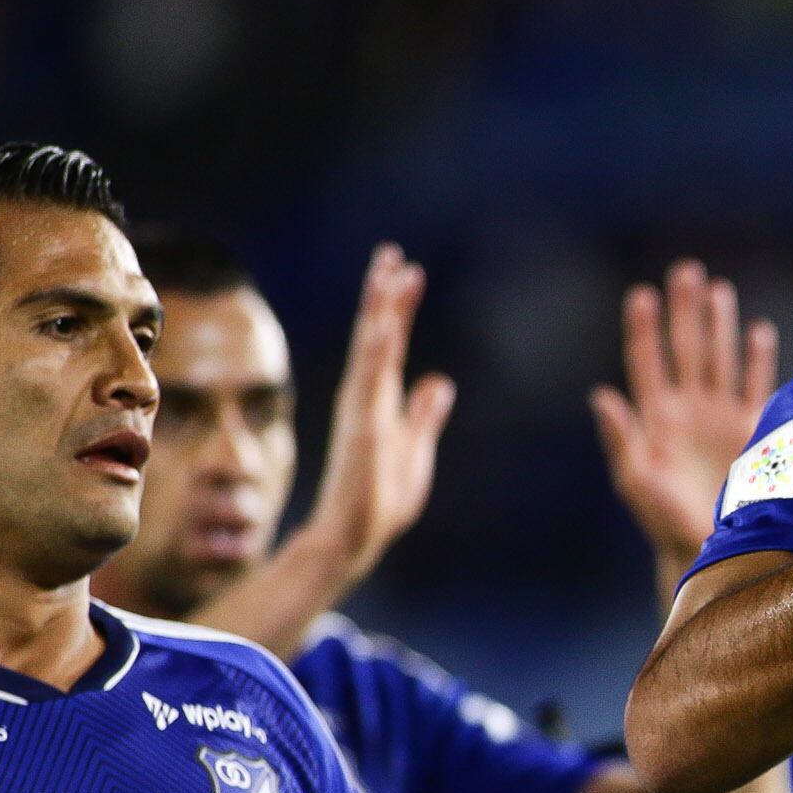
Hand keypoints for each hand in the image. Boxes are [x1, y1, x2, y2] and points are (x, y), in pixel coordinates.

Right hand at [299, 245, 457, 586]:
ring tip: (387, 272)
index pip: (390, 342)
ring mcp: (361, 410)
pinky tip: (382, 325)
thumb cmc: (381, 500)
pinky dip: (376, 353)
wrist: (353, 539)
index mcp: (380, 399)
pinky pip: (370, 384)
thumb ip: (423, 416)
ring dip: (379, 311)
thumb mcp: (415, 450)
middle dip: (383, 293)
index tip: (406, 268)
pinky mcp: (362, 429)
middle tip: (390, 252)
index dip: (397, 306)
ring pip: (371, 349)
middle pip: (376, 334)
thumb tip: (439, 383)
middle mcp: (366, 397)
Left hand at [593, 259, 777, 565]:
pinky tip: (758, 332)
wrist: (713, 548)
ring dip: (719, 325)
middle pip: (686, 349)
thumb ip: (621, 439)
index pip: (648, 362)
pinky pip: (757, 386)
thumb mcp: (637, 481)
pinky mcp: (753, 431)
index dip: (644, 328)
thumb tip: (602, 396)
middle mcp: (689, 411)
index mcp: (658, 418)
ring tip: (717, 289)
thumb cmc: (665, 520)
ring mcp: (721, 418)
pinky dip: (758, 360)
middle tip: (685, 270)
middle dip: (685, 311)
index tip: (642, 295)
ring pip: (720, 360)